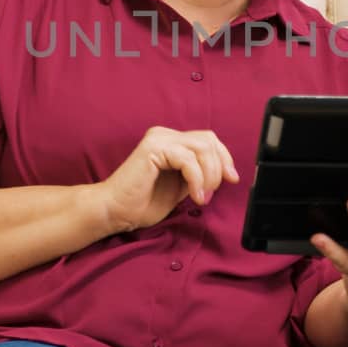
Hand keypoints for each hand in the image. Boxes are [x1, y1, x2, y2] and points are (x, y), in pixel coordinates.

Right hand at [100, 127, 238, 232]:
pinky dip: (197, 179)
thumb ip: (198, 175)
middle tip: (213, 191)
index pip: (208, 140)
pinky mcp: (153, 148)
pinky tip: (195, 196)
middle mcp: (165, 135)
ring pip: (202, 148)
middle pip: (209, 140)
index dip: (224, 158)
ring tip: (202, 197)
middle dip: (219, 166)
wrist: (115, 211)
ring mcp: (159, 139)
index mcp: (172, 142)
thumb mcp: (181, 187)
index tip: (232, 179)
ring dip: (209, 175)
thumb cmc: (143, 203)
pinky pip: (188, 159)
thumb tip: (225, 172)